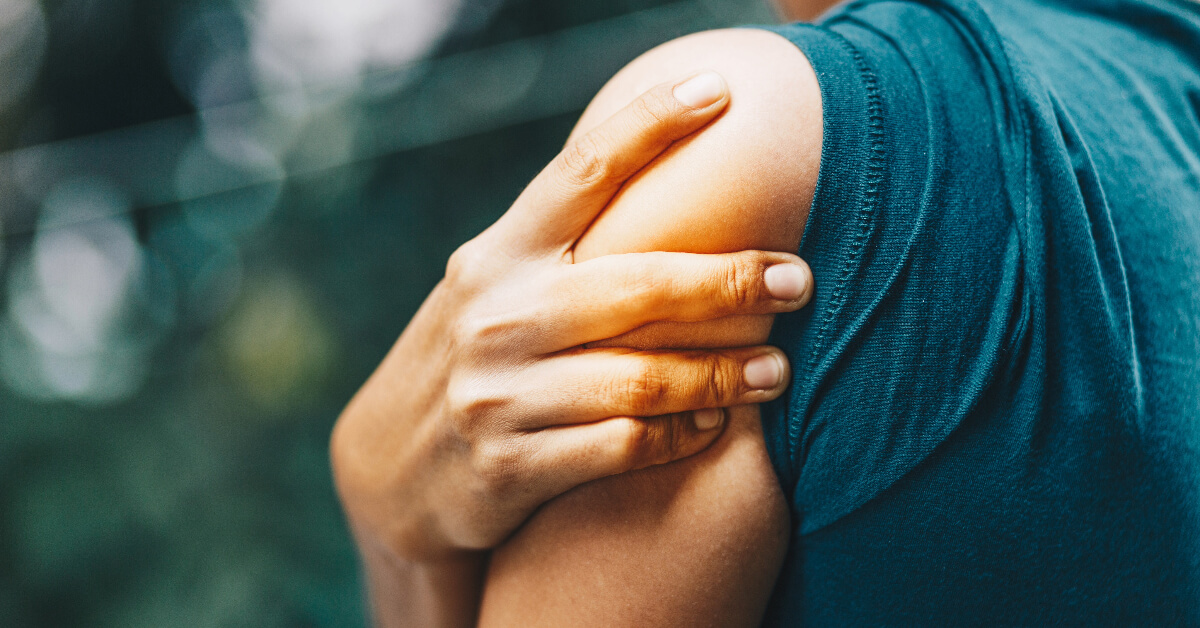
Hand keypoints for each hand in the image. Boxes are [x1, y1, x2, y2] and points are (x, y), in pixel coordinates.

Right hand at [331, 72, 814, 563]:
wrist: (393, 466)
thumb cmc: (477, 354)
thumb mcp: (496, 286)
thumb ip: (562, 247)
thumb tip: (670, 176)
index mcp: (497, 254)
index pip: (581, 171)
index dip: (651, 123)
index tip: (720, 91)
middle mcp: (495, 315)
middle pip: (636, 284)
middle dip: (729, 280)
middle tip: (799, 279)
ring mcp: (497, 394)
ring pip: (640, 378)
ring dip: (723, 375)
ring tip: (777, 371)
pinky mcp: (508, 467)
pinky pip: (622, 447)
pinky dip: (679, 435)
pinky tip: (712, 424)